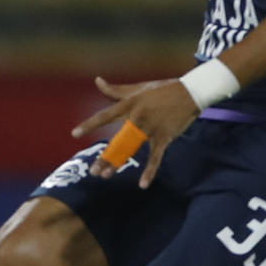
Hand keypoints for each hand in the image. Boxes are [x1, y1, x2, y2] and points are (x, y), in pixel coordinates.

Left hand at [71, 75, 197, 187]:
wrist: (190, 92)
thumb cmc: (162, 90)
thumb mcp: (137, 88)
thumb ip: (115, 90)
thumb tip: (97, 81)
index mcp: (129, 104)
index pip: (105, 115)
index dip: (90, 124)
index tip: (75, 134)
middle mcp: (138, 117)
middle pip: (117, 140)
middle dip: (105, 157)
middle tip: (93, 171)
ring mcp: (151, 128)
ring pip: (131, 149)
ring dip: (118, 163)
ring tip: (105, 176)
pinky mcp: (164, 137)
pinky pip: (155, 157)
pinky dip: (150, 171)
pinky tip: (143, 184)